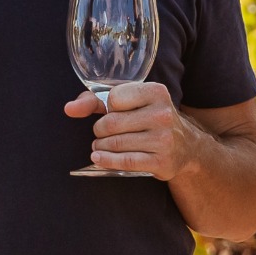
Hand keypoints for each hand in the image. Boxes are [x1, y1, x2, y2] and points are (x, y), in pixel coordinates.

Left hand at [64, 79, 197, 177]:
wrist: (186, 147)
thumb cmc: (149, 119)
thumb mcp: (130, 103)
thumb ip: (95, 101)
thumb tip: (69, 109)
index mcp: (156, 92)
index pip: (114, 98)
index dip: (107, 107)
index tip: (112, 112)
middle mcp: (162, 114)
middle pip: (111, 123)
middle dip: (99, 131)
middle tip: (101, 134)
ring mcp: (163, 139)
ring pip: (115, 144)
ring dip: (100, 147)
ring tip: (100, 146)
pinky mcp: (161, 162)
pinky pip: (125, 161)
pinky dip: (106, 161)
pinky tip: (98, 158)